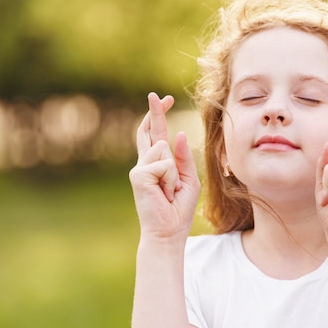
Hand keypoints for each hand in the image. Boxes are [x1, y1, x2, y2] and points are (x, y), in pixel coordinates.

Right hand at [129, 93, 200, 242]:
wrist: (168, 232)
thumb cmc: (179, 209)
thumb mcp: (189, 179)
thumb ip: (183, 158)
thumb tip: (179, 134)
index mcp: (158, 163)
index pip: (156, 134)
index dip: (158, 115)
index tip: (165, 99)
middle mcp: (146, 163)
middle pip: (148, 131)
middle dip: (154, 112)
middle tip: (157, 95)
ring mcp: (140, 169)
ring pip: (162, 149)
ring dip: (174, 173)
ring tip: (170, 191)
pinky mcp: (138, 176)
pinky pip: (163, 164)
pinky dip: (170, 179)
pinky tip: (164, 193)